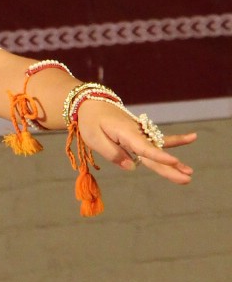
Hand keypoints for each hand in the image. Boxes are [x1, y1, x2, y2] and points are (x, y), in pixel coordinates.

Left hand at [77, 98, 194, 184]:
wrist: (92, 103)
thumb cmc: (91, 122)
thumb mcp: (94, 139)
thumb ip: (112, 153)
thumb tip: (132, 167)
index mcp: (126, 133)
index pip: (144, 148)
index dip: (159, 156)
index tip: (174, 162)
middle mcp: (137, 133)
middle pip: (155, 154)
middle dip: (171, 167)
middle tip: (188, 178)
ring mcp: (140, 134)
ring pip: (159, 149)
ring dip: (174, 161)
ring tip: (190, 172)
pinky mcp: (139, 135)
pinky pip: (156, 142)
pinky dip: (173, 142)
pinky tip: (190, 139)